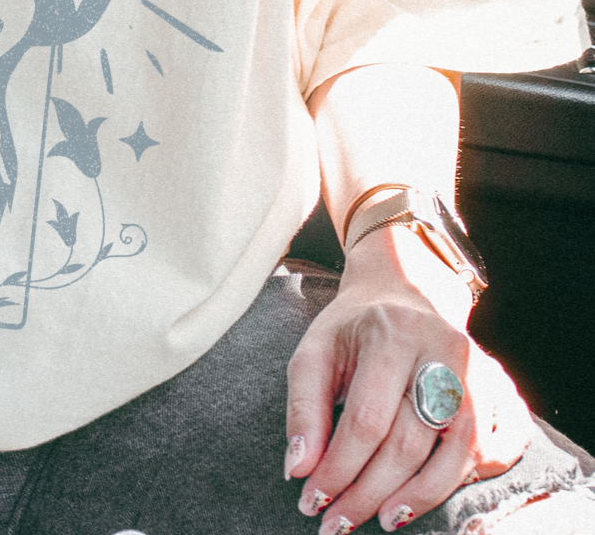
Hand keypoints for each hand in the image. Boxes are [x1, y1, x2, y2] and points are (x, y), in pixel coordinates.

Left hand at [285, 228, 531, 531]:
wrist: (405, 290)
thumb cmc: (353, 329)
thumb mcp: (315, 351)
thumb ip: (304, 407)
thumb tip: (299, 470)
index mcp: (391, 333)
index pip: (367, 420)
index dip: (339, 469)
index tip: (313, 501)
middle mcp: (443, 349)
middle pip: (410, 442)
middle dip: (370, 492)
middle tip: (338, 524)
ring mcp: (481, 369)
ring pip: (460, 451)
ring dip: (420, 498)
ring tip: (384, 520)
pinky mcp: (503, 388)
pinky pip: (500, 447)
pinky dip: (472, 478)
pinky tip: (434, 492)